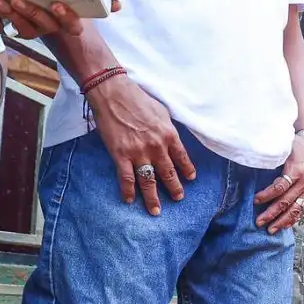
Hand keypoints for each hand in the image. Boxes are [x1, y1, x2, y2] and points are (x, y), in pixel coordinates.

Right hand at [89, 75, 195, 212]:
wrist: (113, 93)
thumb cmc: (138, 98)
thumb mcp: (162, 112)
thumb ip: (168, 128)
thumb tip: (172, 139)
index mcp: (169, 135)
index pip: (182, 158)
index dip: (187, 170)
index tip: (190, 179)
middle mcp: (157, 147)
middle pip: (168, 173)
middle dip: (174, 188)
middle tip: (178, 198)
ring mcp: (139, 153)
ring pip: (149, 181)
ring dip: (153, 198)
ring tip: (156, 210)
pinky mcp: (121, 155)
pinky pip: (126, 178)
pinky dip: (128, 191)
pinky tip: (130, 200)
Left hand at [254, 135, 303, 232]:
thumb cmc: (298, 146)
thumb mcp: (286, 148)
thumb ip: (274, 158)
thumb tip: (255, 163)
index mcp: (296, 170)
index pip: (280, 187)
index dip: (267, 195)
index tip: (255, 200)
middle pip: (286, 201)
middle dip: (271, 213)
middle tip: (259, 222)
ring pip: (295, 209)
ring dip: (282, 221)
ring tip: (271, 229)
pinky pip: (302, 209)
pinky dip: (293, 219)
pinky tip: (284, 226)